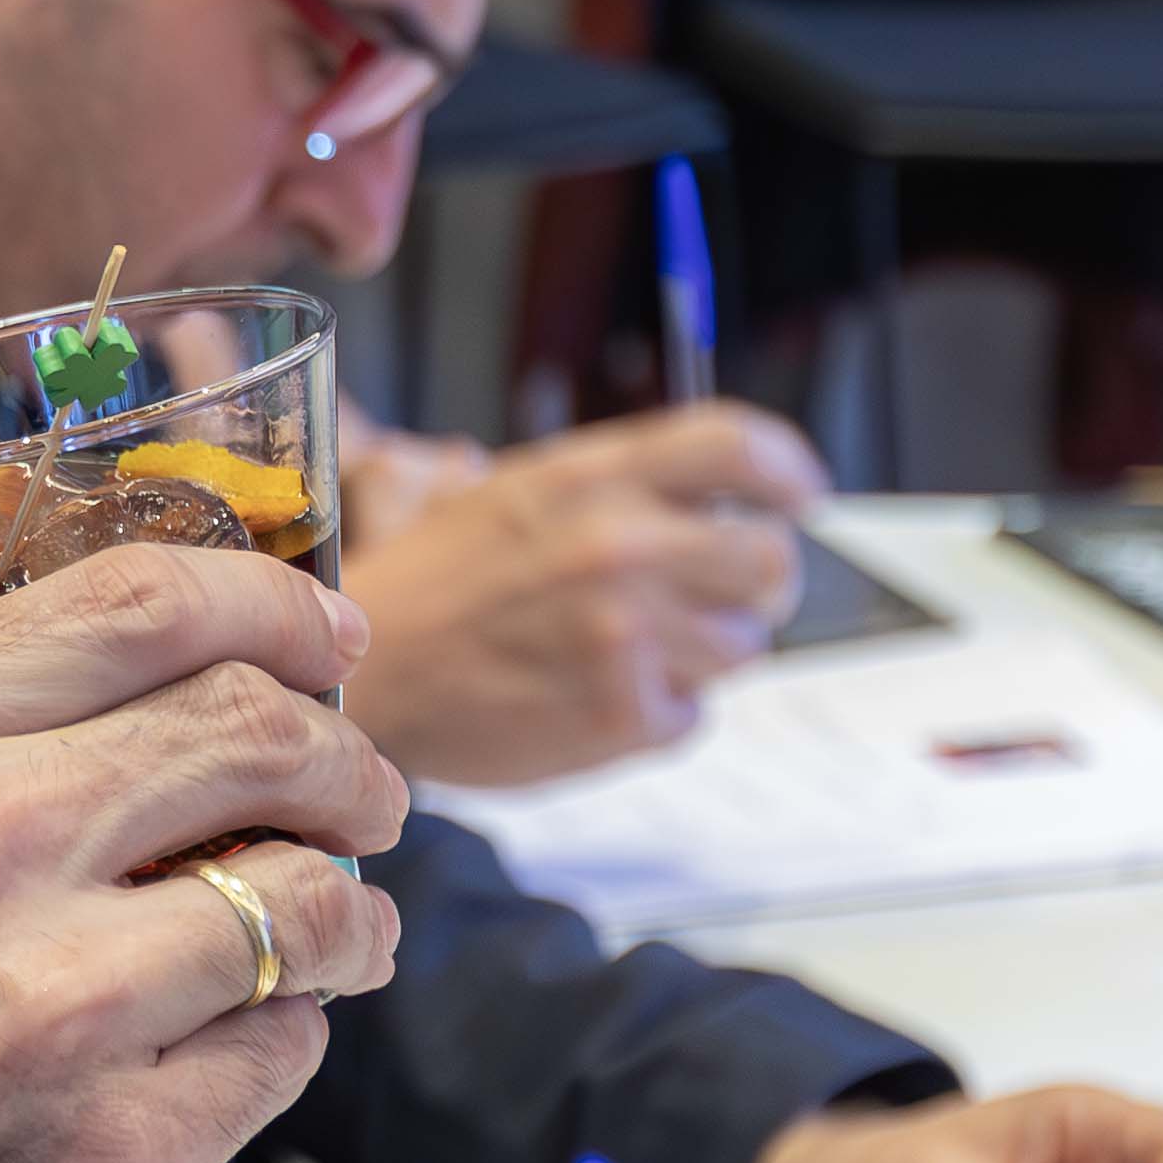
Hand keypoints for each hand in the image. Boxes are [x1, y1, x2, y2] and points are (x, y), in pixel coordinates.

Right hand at [0, 546, 412, 1162]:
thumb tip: (158, 697)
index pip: (137, 601)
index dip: (270, 606)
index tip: (325, 637)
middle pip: (253, 727)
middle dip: (347, 761)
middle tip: (366, 800)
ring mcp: (51, 1009)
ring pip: (306, 893)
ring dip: (351, 914)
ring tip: (334, 942)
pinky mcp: (125, 1154)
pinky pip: (287, 1048)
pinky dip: (287, 1046)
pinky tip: (229, 1066)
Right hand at [333, 401, 828, 787]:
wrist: (362, 682)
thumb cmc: (431, 588)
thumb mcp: (510, 495)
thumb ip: (611, 488)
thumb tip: (709, 501)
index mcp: (590, 476)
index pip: (736, 446)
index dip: (786, 471)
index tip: (800, 497)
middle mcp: (619, 545)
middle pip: (769, 558)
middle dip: (753, 584)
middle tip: (712, 598)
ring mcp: (626, 634)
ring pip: (741, 645)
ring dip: (700, 655)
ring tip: (624, 654)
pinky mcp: (622, 716)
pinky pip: (693, 715)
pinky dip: (657, 714)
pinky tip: (593, 697)